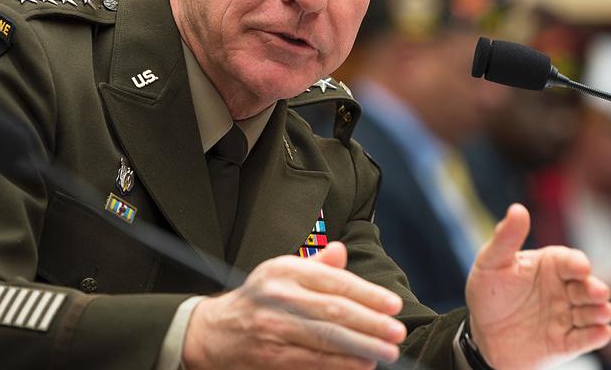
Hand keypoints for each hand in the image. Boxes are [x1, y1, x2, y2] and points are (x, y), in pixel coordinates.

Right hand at [182, 242, 406, 368]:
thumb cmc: (256, 299)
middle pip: (333, 311)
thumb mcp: (281, 272)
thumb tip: (342, 251)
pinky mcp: (271, 355)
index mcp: (284, 269)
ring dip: (361, 346)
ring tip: (386, 351)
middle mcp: (277, 295)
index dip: (367, 294)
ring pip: (325, 338)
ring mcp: (273, 327)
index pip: (334, 281)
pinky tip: (361, 364)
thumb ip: (316, 265)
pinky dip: (340, 364)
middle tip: (397, 331)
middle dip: (370, 322)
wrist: (213, 332)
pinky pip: (312, 360)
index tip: (392, 304)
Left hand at [465, 204, 610, 369]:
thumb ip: (506, 238)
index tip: (581, 267)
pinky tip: (602, 333)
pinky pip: (586, 339)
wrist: (481, 335)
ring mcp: (567, 316)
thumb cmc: (488, 293)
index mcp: (549, 266)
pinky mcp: (566, 343)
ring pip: (593, 312)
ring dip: (600, 312)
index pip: (569, 261)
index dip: (577, 264)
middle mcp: (564, 289)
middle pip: (587, 287)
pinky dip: (596, 336)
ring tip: (602, 312)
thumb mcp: (491, 263)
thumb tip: (517, 208)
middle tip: (597, 292)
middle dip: (595, 289)